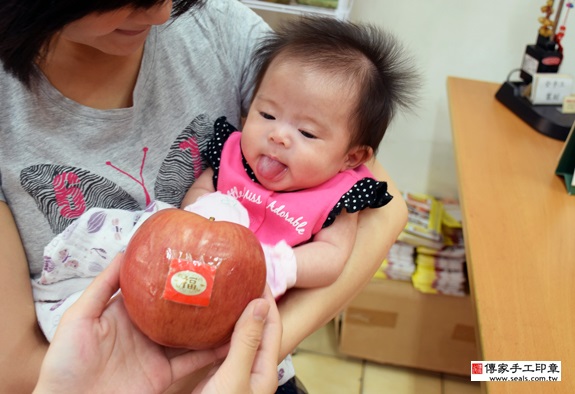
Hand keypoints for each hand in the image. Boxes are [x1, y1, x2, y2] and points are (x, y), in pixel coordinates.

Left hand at [34, 254, 280, 393]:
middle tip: (223, 281)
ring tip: (233, 306)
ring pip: (190, 335)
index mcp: (125, 314)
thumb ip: (102, 286)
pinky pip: (192, 362)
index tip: (194, 259)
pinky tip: (229, 340)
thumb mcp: (78, 317)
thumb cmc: (66, 362)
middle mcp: (145, 331)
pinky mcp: (163, 375)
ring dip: (210, 323)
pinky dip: (211, 353)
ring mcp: (155, 353)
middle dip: (198, 298)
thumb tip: (124, 254)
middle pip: (177, 311)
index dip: (173, 276)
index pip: (154, 290)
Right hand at [194, 285, 280, 393]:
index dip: (267, 300)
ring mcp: (234, 374)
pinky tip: (205, 324)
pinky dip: (215, 334)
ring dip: (232, 317)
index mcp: (264, 369)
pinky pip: (218, 350)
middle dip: (250, 304)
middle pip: (255, 329)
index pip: (272, 326)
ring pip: (237, 338)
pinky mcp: (215, 379)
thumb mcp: (234, 376)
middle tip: (237, 281)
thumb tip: (260, 304)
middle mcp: (252, 369)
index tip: (257, 277)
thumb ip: (246, 343)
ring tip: (222, 295)